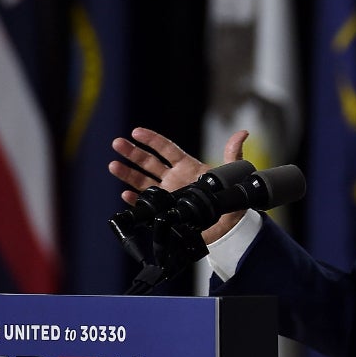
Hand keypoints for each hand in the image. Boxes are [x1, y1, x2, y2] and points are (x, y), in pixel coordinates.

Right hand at [109, 127, 248, 243]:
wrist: (229, 225)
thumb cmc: (230, 197)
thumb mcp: (232, 173)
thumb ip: (233, 154)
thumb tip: (242, 133)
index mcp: (188, 166)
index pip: (166, 148)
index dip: (152, 139)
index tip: (137, 132)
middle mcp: (174, 178)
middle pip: (149, 162)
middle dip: (133, 152)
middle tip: (118, 143)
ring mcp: (169, 193)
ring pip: (143, 181)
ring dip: (127, 173)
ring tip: (113, 165)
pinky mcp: (167, 210)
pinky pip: (147, 204)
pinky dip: (136, 200)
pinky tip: (126, 194)